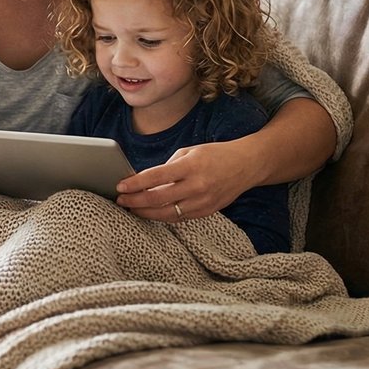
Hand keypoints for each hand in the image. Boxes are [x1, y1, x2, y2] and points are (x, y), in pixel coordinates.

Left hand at [115, 140, 259, 221]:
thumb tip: (145, 181)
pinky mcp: (207, 211)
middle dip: (135, 201)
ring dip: (146, 213)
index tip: (120, 187)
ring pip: (167, 213)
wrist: (247, 165)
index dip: (135, 184)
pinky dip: (162, 216)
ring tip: (131, 209)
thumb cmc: (216, 154)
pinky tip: (151, 212)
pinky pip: (179, 217)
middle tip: (120, 201)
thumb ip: (168, 166)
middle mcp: (197, 185)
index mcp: (191, 166)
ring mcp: (203, 201)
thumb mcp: (190, 151)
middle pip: (158, 199)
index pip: (156, 177)